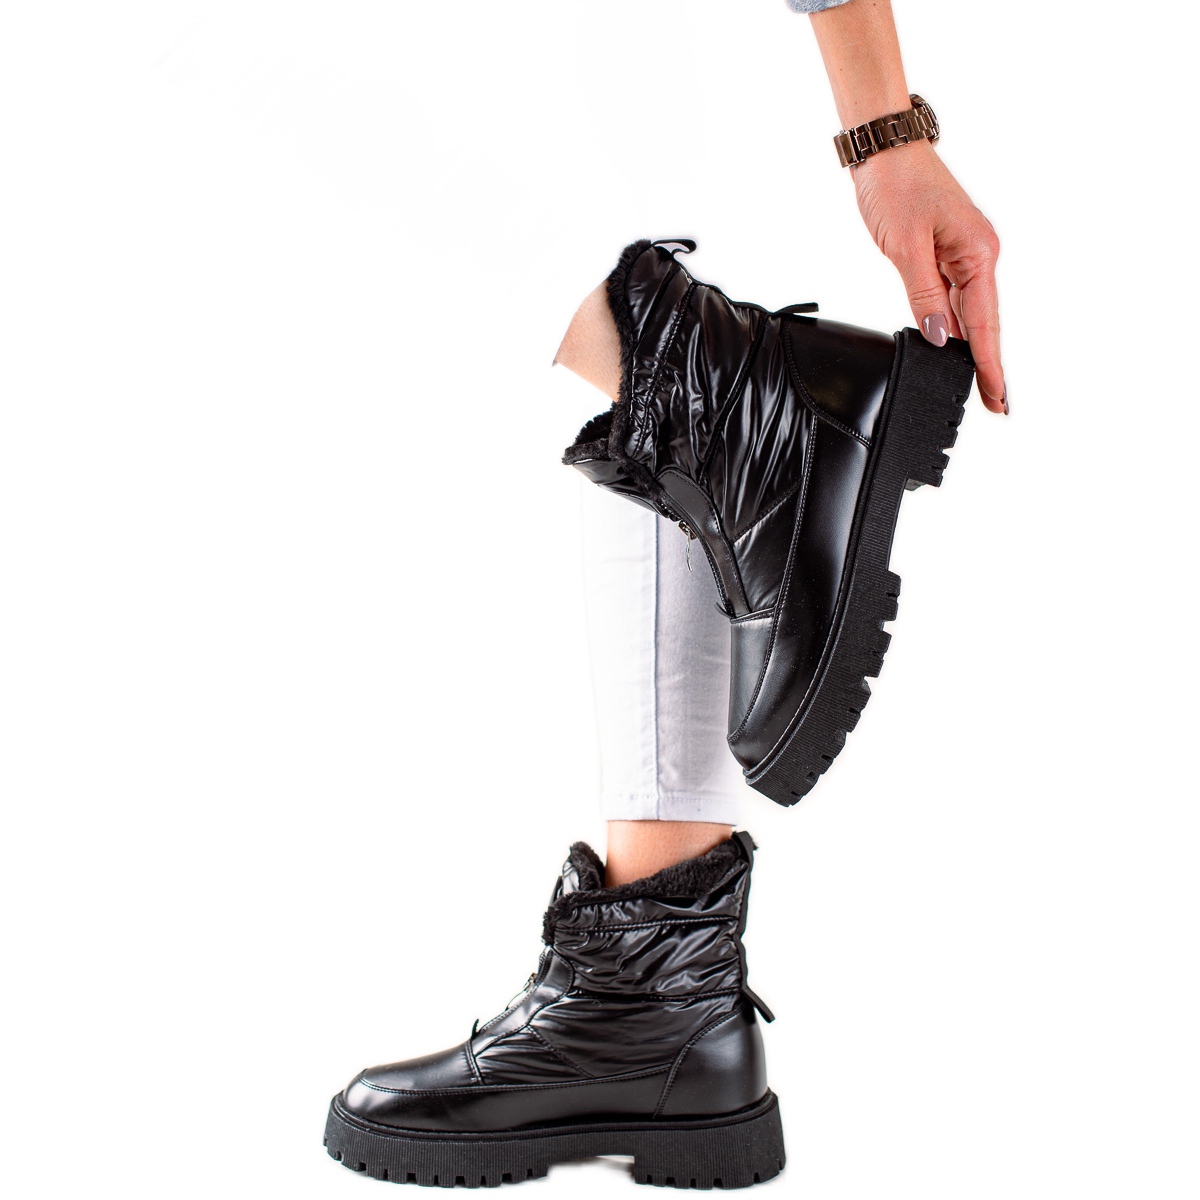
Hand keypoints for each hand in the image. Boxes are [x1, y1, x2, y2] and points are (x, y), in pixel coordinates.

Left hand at [852, 141, 1005, 412]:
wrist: (884, 149)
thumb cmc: (896, 185)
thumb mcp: (906, 246)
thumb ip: (924, 295)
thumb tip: (941, 336)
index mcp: (978, 253)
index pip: (986, 323)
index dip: (990, 365)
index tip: (999, 398)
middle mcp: (978, 255)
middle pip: (984, 322)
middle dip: (986, 363)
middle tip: (994, 404)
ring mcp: (963, 253)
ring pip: (968, 311)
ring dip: (970, 346)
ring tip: (976, 384)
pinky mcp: (946, 252)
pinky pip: (954, 297)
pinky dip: (954, 323)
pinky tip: (950, 346)